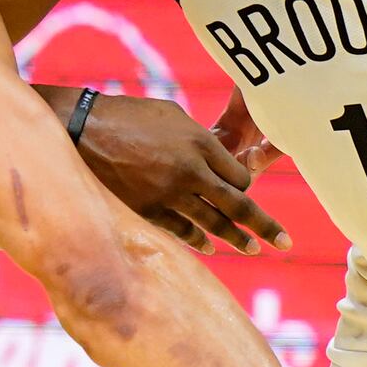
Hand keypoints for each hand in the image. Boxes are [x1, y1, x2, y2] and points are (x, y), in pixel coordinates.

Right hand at [75, 91, 291, 253]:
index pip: (239, 176)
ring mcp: (169, 195)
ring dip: (234, 239)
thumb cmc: (130, 117)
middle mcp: (190, 172)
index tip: (246, 187)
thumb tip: (220, 160)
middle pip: (237, 204)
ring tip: (252, 249)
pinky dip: (198, 240)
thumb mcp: (172, 117)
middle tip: (284, 241)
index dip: (246, 183)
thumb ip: (200, 141)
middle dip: (263, 225)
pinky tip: (211, 247)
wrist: (82, 131)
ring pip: (212, 223)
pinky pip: (181, 231)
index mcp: (200, 144)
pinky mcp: (148, 211)